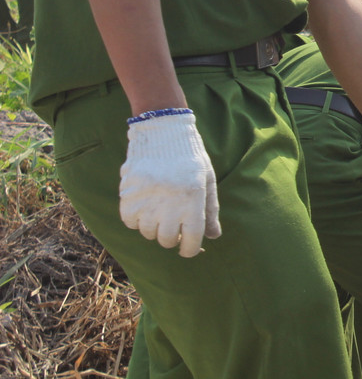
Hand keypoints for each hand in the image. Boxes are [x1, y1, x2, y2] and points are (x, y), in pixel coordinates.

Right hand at [119, 111, 220, 257]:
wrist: (163, 131)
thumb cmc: (190, 157)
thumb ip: (210, 210)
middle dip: (172, 237)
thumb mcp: (207, 180)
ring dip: (154, 227)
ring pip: (147, 233)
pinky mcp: (127, 195)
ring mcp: (147, 200)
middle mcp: (169, 203)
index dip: (190, 249)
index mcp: (193, 199)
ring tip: (159, 210)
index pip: (192, 238)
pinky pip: (129, 222)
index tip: (188, 249)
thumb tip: (214, 236)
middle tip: (174, 223)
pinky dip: (136, 219)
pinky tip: (144, 206)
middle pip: (167, 240)